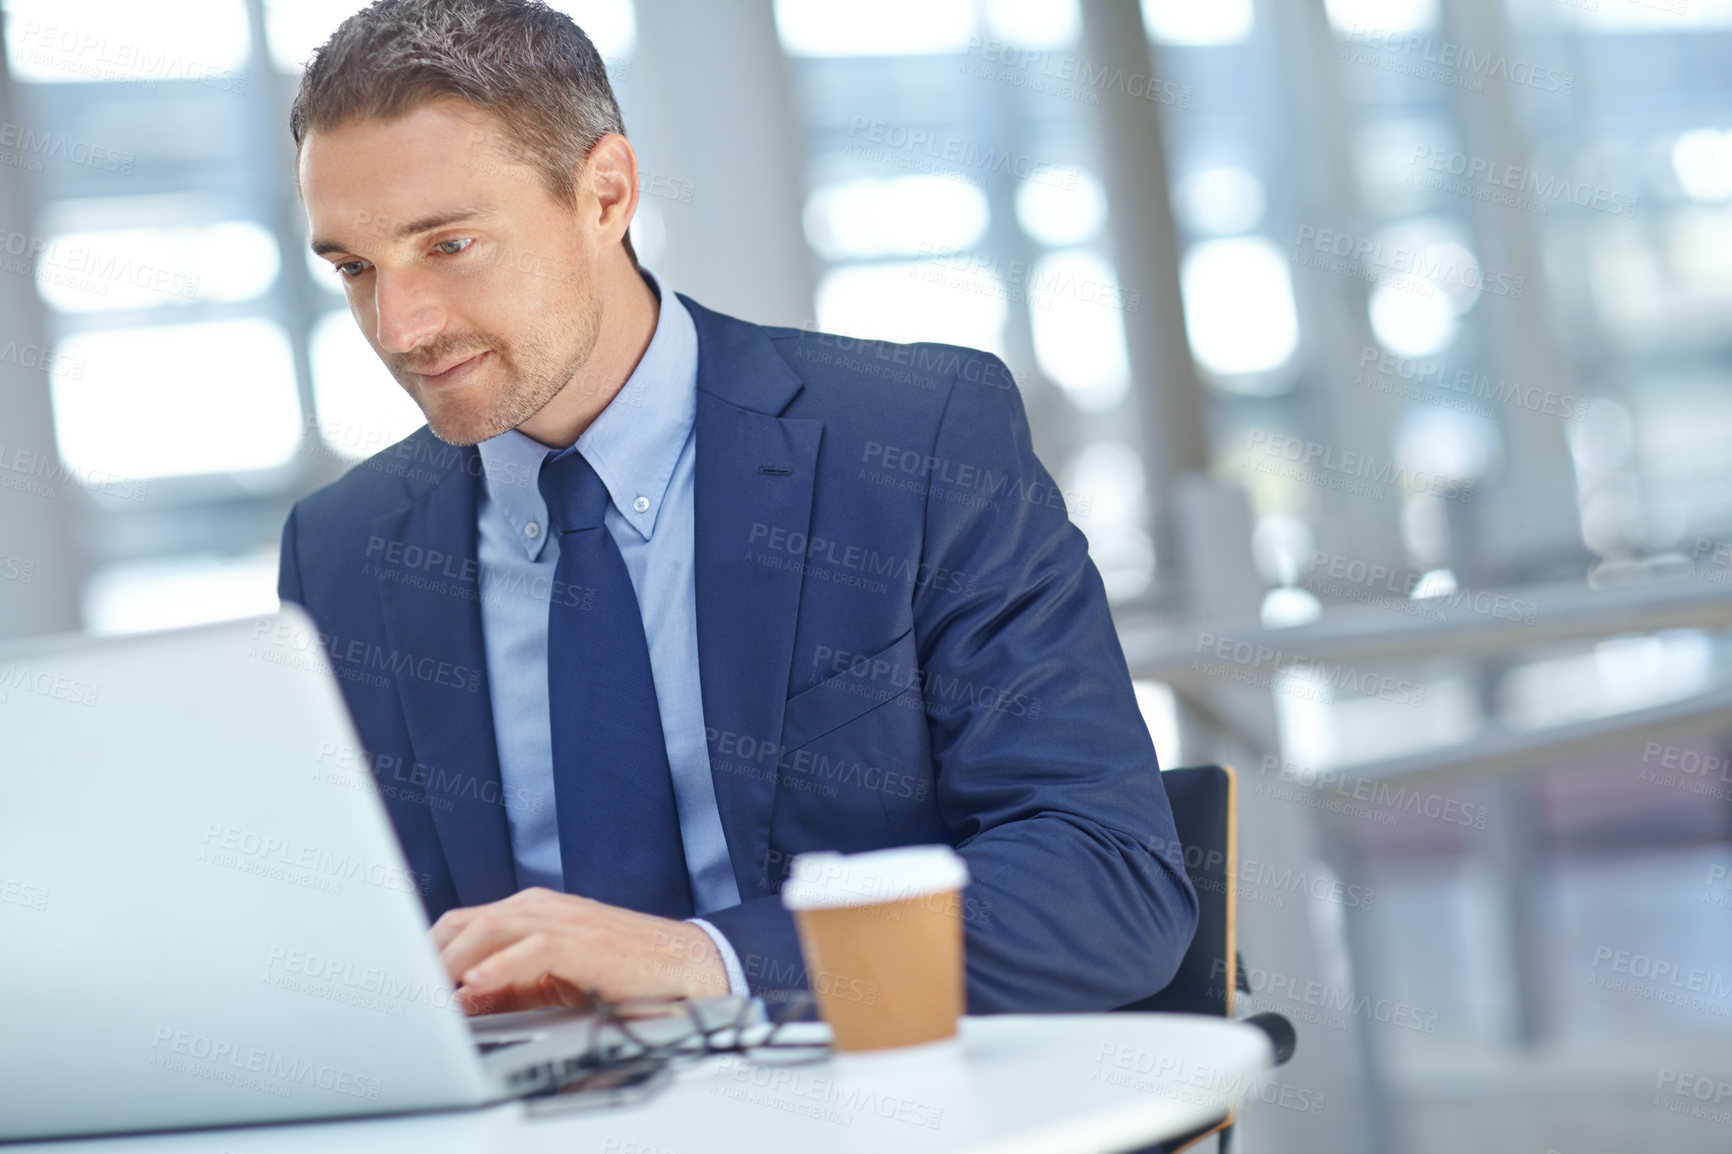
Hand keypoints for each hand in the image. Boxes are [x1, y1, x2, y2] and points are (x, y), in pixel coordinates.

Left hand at [429, 887, 730, 1014]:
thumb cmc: (623, 974)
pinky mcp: (585, 941)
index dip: (426, 951)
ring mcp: (563, 919)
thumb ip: (507, 987)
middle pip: (466, 922)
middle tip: (403, 991)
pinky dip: (499, 966)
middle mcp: (541, 908)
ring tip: (425, 991)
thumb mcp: (553, 983)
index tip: (401, 982)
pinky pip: (532, 948)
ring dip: (451, 962)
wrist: (687, 966)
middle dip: (427, 957)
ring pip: (490, 929)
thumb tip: (458, 999)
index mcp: (531, 913)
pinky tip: (474, 985)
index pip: (463, 923)